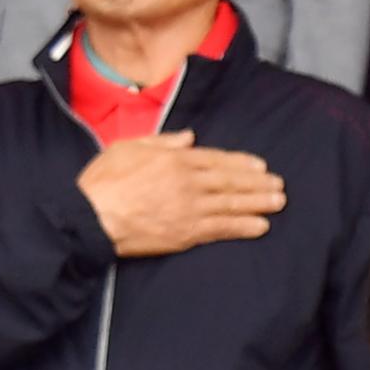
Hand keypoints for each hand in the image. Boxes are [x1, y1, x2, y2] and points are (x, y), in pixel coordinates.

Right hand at [78, 129, 285, 256]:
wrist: (91, 216)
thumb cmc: (103, 181)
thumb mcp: (128, 147)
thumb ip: (162, 141)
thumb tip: (188, 137)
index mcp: (174, 159)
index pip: (216, 160)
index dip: (241, 163)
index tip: (259, 166)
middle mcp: (188, 182)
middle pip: (231, 181)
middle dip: (257, 183)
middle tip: (278, 185)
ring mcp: (190, 208)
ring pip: (232, 204)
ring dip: (258, 203)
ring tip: (278, 203)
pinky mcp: (186, 232)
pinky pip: (222, 229)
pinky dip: (244, 227)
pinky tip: (261, 226)